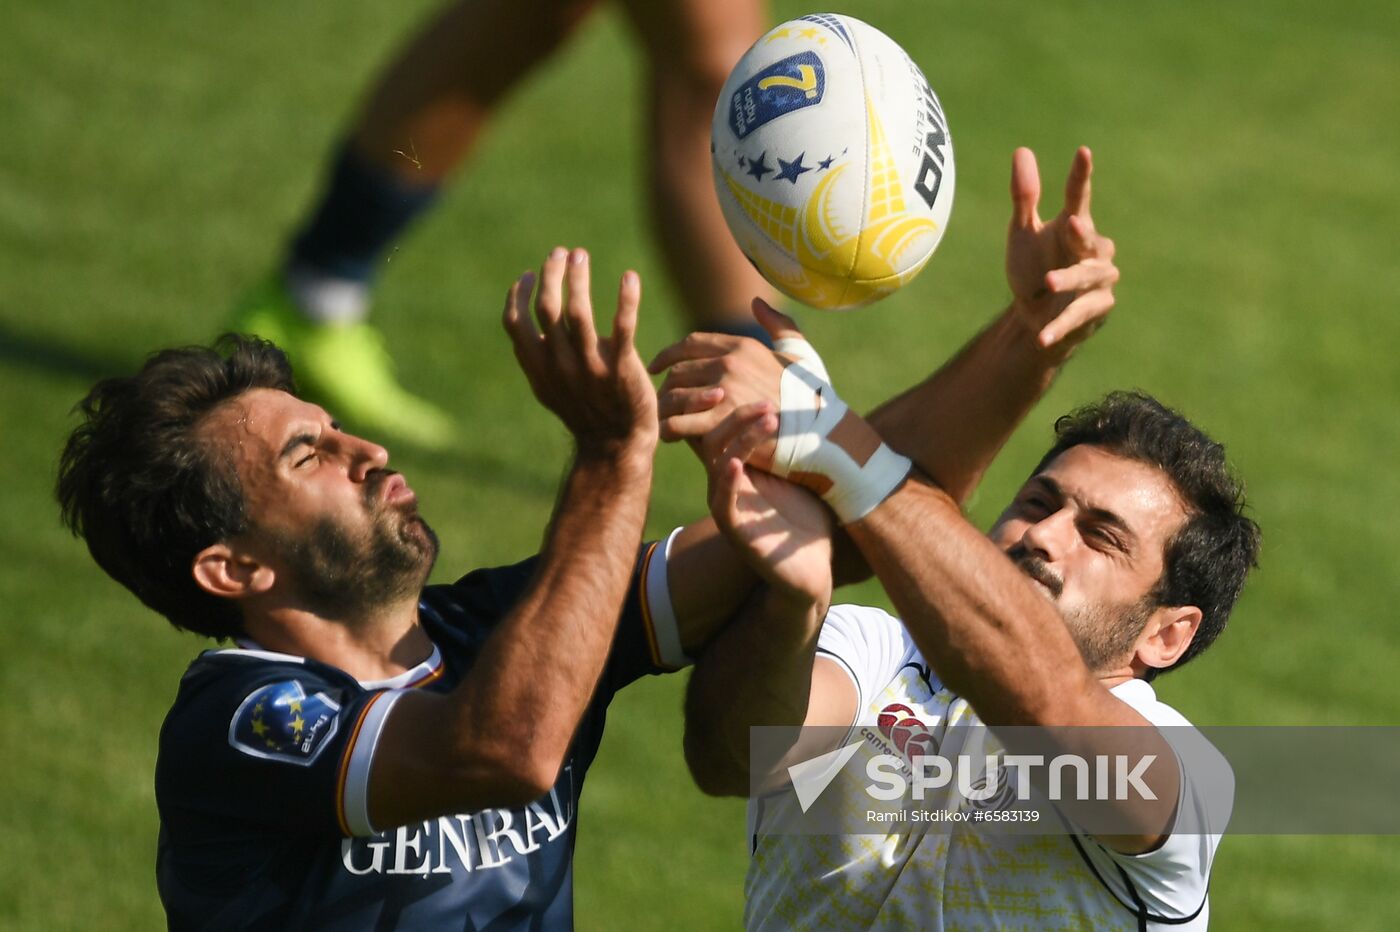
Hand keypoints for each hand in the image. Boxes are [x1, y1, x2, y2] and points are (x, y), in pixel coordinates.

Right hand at [503, 247, 657, 457]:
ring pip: (578, 312)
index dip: (519, 295)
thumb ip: (538, 355)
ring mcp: (590, 368)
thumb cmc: (585, 411)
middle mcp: (559, 366)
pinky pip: (623, 327)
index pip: (515, 323)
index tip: (530, 274)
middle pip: (547, 309)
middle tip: (563, 253)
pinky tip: (630, 277)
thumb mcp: (550, 387)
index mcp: (539, 368)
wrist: (615, 446)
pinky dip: (626, 299)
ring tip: (581, 256)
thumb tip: (528, 315)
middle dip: (551, 275)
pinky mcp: (621, 370)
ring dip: (578, 279)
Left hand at [649, 298, 800, 466]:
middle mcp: (729, 363)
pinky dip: (670, 430)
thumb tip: (757, 302)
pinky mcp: (721, 420)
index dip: (669, 354)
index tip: (656, 366)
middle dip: (666, 386)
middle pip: (679, 370)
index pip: (691, 343)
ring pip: (674, 396)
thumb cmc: (812, 394)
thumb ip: (778, 324)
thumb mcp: (799, 352)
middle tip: (659, 400)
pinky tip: (668, 437)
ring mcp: (724, 390)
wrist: (820, 429)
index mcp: (742, 345)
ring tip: (660, 420)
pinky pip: (680, 423)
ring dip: (665, 409)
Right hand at [704, 402, 832, 605]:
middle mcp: (725, 482)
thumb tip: (804, 390)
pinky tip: (736, 464)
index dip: (727, 401)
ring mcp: (727, 506)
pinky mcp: (735, 531)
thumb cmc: (807, 517)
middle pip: (710, 435)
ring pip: (717, 462)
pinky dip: (726, 482)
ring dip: (740, 438)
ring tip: (768, 419)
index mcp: (737, 465)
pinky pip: (721, 502)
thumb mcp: (799, 468)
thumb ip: (792, 435)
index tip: (754, 380)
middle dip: (735, 413)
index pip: (717, 423)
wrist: (811, 568)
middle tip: (767, 400)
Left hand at [1005, 147, 1118, 353]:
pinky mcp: (1095, 311)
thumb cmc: (1032, 268)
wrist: (1033, 318)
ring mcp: (1097, 282)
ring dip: (1068, 280)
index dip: (1081, 175)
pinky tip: (1041, 335)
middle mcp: (1092, 251)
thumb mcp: (1022, 233)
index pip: (1078, 197)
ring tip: (1047, 283)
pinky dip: (1059, 326)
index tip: (1083, 152)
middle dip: (1083, 233)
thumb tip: (1022, 150)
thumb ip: (1025, 197)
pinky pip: (1077, 316)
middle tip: (1071, 223)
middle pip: (1091, 240)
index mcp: (1073, 227)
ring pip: (1088, 278)